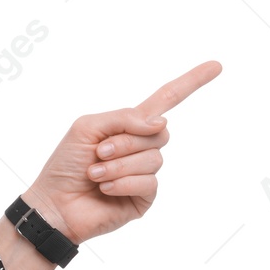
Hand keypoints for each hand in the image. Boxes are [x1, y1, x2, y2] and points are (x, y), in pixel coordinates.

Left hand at [24, 60, 222, 245]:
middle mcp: (141, 147)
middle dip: (125, 142)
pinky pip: (148, 182)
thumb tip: (161, 123)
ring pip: (153, 159)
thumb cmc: (65, 164)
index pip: (165, 100)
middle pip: (160, 132)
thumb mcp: (87, 127)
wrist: (53, 204)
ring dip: (118, 165)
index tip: (215, 66)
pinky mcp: (145, 197)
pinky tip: (104, 188)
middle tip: (98, 153)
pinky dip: (122, 182)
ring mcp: (145, 173)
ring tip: (95, 174)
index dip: (190, 83)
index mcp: (128, 126)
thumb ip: (124, 118)